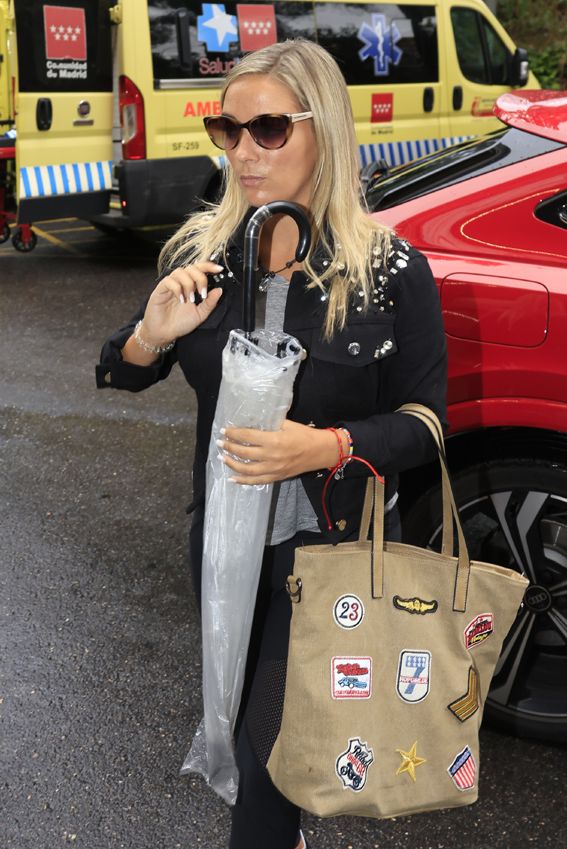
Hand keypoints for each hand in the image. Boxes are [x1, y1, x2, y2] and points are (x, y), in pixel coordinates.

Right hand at [141, 262, 224, 346]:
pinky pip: (169, 281)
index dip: (209, 266)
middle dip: (200, 278)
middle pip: (191, 268)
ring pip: (180, 272)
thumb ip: (210, 303)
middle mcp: (181, 283)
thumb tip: (219, 290)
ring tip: (190, 299)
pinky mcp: (160, 289)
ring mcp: (170, 285)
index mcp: (191, 286)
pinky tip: (181, 299)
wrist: (165, 333)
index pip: (200, 269)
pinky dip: (177, 289)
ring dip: (189, 284)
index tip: (219, 269)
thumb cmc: (180, 323)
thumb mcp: (200, 314)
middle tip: (202, 293)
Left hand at [217, 420, 340, 484]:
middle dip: (229, 447)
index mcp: (273, 440)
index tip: (224, 430)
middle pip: (244, 453)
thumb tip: (253, 421)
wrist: (320, 452)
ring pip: (247, 470)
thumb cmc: (304, 435)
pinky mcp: (276, 477)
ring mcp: (273, 469)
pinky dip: (244, 481)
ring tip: (223, 458)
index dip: (233, 433)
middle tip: (219, 443)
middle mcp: (271, 456)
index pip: (247, 437)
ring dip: (232, 464)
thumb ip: (270, 424)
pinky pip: (257, 481)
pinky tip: (233, 478)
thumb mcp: (287, 424)